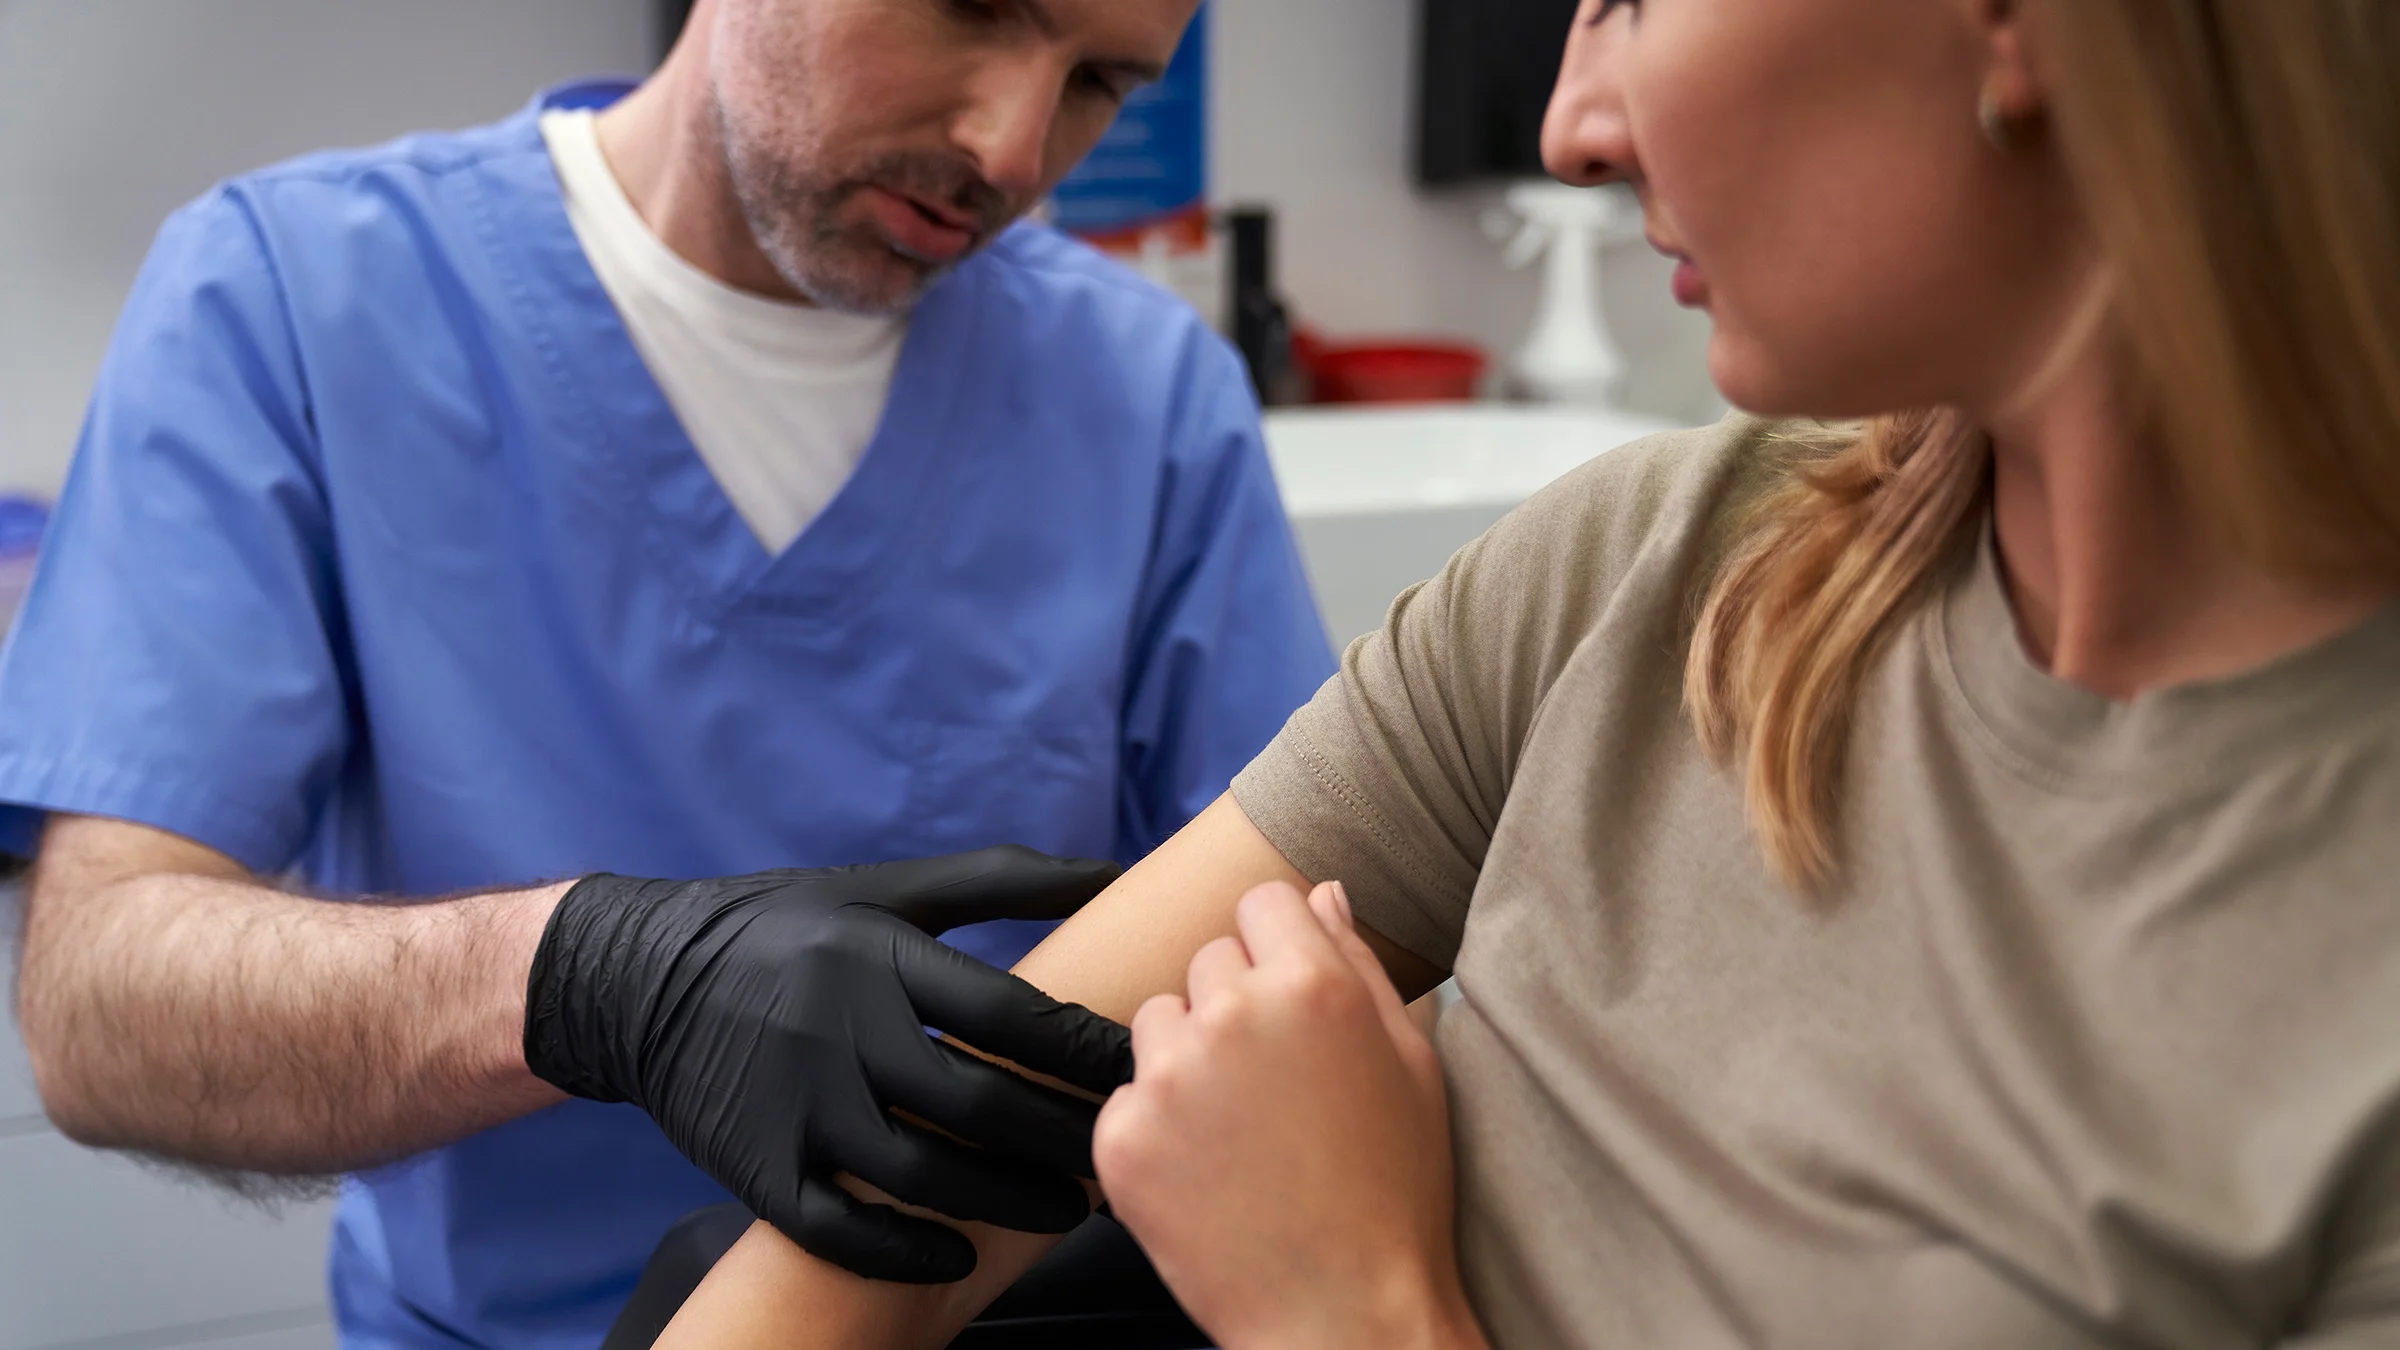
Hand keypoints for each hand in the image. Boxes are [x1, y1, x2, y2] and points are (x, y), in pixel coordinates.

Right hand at [522, 848, 1131, 1282]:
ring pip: (920, 1174)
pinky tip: (960, 1255)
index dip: (1083, 1050)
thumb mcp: (883, 889)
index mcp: (876, 955)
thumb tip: (1110, 872)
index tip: (1137, 1071)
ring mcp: (794, 1105)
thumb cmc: (785, 929)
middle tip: (1117, 1154)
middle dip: (1061, 1138)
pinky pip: (839, 1230)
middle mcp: (837, 1030)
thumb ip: (997, 881)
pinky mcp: (754, 1166)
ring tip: (1066, 1209)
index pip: (1006, 1011)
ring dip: (1005, 1201)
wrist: (636, 979)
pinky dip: (904, 1252)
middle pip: (975, 1102)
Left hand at [1093, 881, 1487, 1349]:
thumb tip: (1321, 891)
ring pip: (1159, 1020)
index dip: (1281, 950)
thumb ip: (1358, 962)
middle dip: (1237, 1005)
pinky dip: (1157, 1127)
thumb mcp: (1412, 1063)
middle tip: (1277, 1085)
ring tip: (1242, 1129)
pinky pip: (1128, 1095)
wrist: (1345, 1313)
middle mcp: (1232, 1014)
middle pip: (1210, 960)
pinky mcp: (1121, 1138)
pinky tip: (1208, 1171)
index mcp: (1313, 984)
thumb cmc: (1398, 1190)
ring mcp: (1168, 1077)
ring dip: (1188, 1057)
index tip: (1296, 1005)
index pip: (1263, 903)